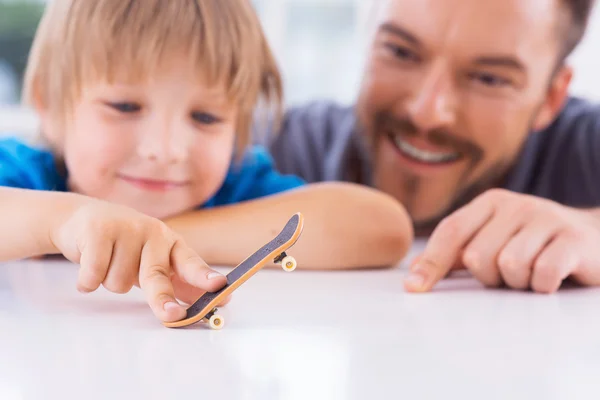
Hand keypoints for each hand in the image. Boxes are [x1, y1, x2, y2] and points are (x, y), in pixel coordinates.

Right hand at [50, 199, 226, 321]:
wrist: (81, 218)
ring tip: (107, 264)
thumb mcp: (153, 259)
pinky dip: (88, 280)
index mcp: (170, 242)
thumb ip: (176, 281)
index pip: (190, 262)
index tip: (219, 286)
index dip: (203, 276)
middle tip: (172, 315)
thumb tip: (200, 305)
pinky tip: (89, 265)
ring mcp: (126, 229)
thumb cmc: (124, 244)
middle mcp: (152, 233)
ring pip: (119, 283)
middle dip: (163, 300)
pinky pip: (94, 275)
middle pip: (156, 276)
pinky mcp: (98, 231)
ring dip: (110, 282)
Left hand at [404, 189, 599, 292]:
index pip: (451, 231)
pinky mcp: (574, 240)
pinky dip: (542, 285)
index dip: (431, 262)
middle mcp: (516, 205)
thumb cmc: (533, 245)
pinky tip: (551, 278)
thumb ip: (457, 254)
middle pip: (477, 256)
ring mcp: (547, 219)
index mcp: (490, 202)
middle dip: (489, 277)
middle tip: (509, 275)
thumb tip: (414, 277)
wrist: (595, 239)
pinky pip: (543, 274)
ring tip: (531, 274)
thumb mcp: (494, 240)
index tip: (414, 289)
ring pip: (509, 265)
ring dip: (518, 282)